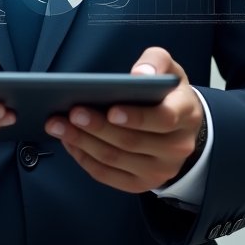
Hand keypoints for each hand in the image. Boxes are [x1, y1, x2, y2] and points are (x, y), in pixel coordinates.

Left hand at [44, 47, 203, 193]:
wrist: (181, 127)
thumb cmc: (168, 93)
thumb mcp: (168, 68)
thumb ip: (156, 61)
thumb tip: (139, 74)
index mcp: (186, 115)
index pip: (164, 119)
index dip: (136, 117)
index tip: (111, 109)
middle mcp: (176, 148)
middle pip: (132, 141)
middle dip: (98, 127)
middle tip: (72, 112)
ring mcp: (159, 170)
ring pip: (116, 159)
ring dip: (83, 142)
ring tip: (58, 125)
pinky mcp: (141, 183)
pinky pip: (108, 175)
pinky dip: (85, 159)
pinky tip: (69, 141)